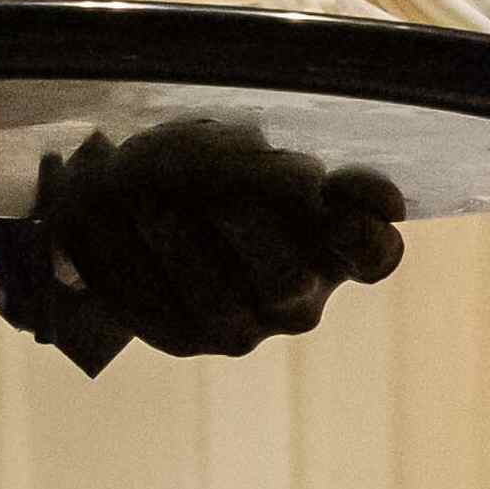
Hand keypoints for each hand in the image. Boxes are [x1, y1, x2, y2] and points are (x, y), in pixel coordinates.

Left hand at [16, 122, 402, 358]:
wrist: (126, 195)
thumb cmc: (203, 163)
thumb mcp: (242, 151)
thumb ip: (281, 176)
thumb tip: (331, 194)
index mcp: (333, 244)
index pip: (376, 253)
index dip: (363, 232)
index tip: (331, 190)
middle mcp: (299, 299)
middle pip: (289, 280)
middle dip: (246, 227)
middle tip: (210, 186)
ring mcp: (243, 326)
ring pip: (222, 304)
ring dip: (180, 244)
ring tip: (146, 197)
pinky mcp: (184, 337)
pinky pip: (162, 312)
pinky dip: (135, 265)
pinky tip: (113, 226)